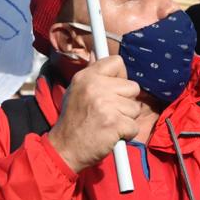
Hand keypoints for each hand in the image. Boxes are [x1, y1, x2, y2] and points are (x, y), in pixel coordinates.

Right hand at [47, 55, 140, 172]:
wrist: (65, 149)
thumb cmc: (73, 121)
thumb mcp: (76, 90)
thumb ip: (92, 72)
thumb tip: (97, 50)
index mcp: (86, 77)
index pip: (117, 62)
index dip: (120, 76)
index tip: (115, 87)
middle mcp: (96, 87)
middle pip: (132, 86)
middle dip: (125, 101)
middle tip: (109, 111)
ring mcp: (106, 105)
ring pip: (135, 108)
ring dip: (126, 119)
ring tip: (108, 123)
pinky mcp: (115, 124)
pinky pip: (134, 126)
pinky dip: (126, 134)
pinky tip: (111, 135)